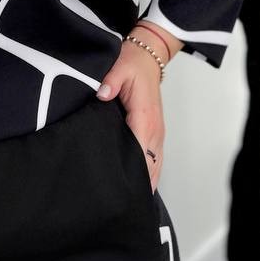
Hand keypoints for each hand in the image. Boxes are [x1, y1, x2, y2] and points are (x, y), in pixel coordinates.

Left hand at [96, 30, 166, 193]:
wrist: (149, 57)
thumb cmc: (133, 63)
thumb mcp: (119, 67)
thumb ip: (110, 82)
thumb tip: (102, 95)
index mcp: (145, 117)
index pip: (139, 151)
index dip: (130, 170)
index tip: (120, 187)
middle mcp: (154, 130)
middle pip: (149, 166)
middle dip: (137, 184)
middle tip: (119, 203)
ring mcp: (157, 133)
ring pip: (155, 166)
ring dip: (145, 182)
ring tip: (129, 203)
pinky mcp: (155, 133)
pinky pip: (155, 159)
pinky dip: (150, 174)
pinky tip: (140, 187)